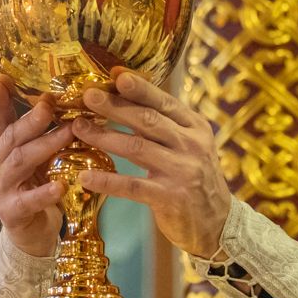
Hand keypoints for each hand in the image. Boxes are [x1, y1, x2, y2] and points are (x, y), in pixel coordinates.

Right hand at [0, 77, 72, 256]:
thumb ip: (38, 132)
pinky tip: (61, 185)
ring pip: (21, 162)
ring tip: (68, 134)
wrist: (29, 230)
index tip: (1, 80)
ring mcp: (0, 188)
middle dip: (30, 120)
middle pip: (11, 137)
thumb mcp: (32, 154)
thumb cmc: (33, 184)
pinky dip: (45, 192)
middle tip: (48, 105)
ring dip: (45, 146)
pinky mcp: (12, 211)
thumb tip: (56, 97)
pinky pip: (29, 200)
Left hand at [72, 71, 230, 258]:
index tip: (115, 75)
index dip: (139, 88)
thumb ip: (163, 124)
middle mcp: (191, 144)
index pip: (164, 102)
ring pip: (136, 147)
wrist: (218, 223)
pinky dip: (107, 181)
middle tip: (88, 96)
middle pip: (147, 119)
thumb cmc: (193, 178)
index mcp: (195, 127)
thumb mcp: (188, 145)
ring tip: (78, 128)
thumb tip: (125, 94)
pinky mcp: (170, 197)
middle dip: (115, 106)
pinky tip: (85, 177)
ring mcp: (182, 171)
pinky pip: (133, 186)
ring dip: (104, 136)